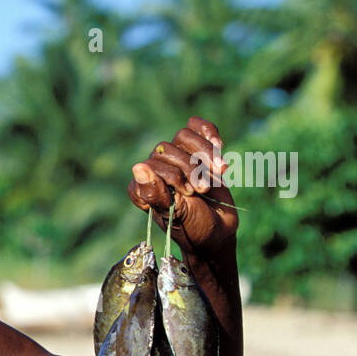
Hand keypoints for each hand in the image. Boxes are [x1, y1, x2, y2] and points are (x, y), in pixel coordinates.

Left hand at [127, 116, 236, 257]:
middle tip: (203, 189)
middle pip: (168, 148)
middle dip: (191, 168)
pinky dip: (209, 132)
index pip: (151, 165)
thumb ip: (156, 194)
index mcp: (142, 187)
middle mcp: (155, 170)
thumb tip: (137, 167)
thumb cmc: (193, 226)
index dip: (173, 176)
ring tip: (219, 171)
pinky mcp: (195, 150)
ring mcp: (175, 158)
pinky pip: (196, 126)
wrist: (218, 229)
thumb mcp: (175, 215)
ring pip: (184, 136)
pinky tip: (219, 146)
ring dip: (205, 153)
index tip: (189, 194)